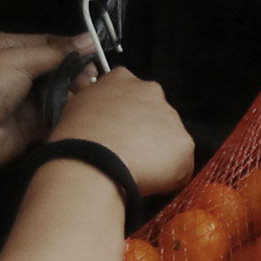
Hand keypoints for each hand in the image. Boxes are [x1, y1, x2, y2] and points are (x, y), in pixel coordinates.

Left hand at [0, 32, 86, 185]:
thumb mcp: (17, 59)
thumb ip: (55, 52)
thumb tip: (88, 40)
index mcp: (7, 47)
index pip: (47, 43)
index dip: (71, 48)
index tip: (95, 54)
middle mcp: (15, 71)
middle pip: (55, 68)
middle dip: (75, 72)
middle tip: (92, 79)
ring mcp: (22, 99)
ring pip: (58, 93)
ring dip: (73, 94)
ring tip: (88, 95)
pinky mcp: (29, 126)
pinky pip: (54, 117)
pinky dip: (67, 115)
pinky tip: (80, 113)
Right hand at [56, 67, 196, 196]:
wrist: (92, 161)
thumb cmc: (77, 138)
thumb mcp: (77, 106)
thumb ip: (95, 104)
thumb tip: (98, 116)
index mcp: (122, 79)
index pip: (132, 93)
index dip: (128, 116)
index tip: (121, 130)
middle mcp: (150, 91)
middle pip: (155, 115)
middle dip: (146, 133)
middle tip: (129, 153)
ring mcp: (170, 117)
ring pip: (170, 139)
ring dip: (158, 153)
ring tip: (137, 169)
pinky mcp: (184, 143)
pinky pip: (182, 164)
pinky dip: (170, 177)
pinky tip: (149, 182)